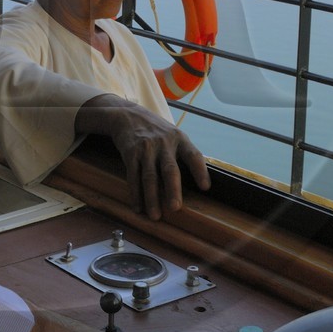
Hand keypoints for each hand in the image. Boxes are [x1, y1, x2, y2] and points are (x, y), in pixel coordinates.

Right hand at [76, 95, 209, 220]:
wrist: (126, 115)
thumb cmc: (156, 131)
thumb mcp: (173, 134)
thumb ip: (184, 153)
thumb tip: (202, 180)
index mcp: (180, 139)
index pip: (193, 155)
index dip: (200, 171)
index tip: (205, 187)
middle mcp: (164, 143)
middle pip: (170, 169)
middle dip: (173, 189)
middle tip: (175, 208)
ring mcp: (146, 148)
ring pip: (150, 177)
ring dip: (152, 198)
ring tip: (155, 216)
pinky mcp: (130, 153)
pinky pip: (133, 176)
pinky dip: (135, 193)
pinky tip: (138, 207)